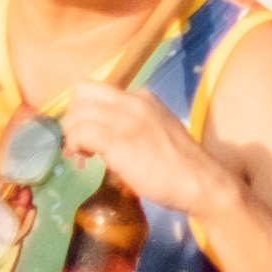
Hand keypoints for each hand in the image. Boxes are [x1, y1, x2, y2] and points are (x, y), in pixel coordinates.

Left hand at [54, 80, 240, 233]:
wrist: (199, 181)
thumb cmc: (178, 164)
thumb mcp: (155, 130)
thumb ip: (130, 124)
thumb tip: (100, 134)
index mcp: (142, 96)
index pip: (97, 89)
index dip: (85, 110)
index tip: (87, 132)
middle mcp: (133, 101)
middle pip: (82, 93)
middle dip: (73, 117)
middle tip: (79, 143)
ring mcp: (126, 119)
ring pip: (78, 113)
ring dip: (72, 134)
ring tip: (82, 155)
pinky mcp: (119, 140)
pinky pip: (81, 132)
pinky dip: (76, 145)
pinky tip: (86, 159)